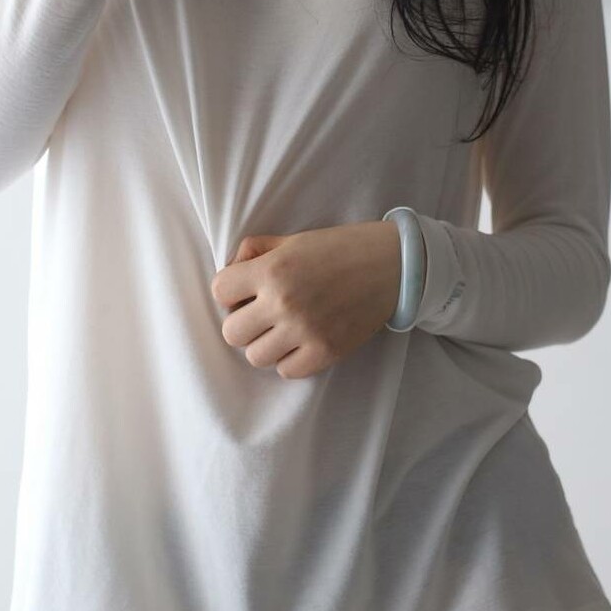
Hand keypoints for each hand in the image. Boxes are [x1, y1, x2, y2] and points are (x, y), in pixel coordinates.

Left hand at [210, 220, 402, 379]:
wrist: (391, 265)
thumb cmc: (338, 249)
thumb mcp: (292, 239)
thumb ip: (255, 250)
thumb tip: (231, 270)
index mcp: (272, 269)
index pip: (219, 291)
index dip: (230, 291)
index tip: (246, 291)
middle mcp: (283, 302)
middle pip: (231, 332)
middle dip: (244, 322)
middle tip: (263, 314)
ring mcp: (304, 330)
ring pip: (255, 356)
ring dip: (265, 344)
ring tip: (283, 330)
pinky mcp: (326, 352)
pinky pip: (287, 371)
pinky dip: (290, 360)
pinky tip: (302, 341)